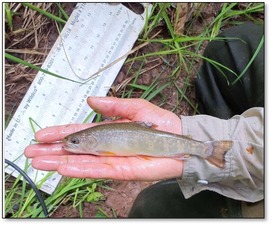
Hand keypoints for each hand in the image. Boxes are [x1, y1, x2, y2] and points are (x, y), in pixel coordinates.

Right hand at [24, 97, 183, 180]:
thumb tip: (90, 100)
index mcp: (108, 131)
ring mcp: (112, 160)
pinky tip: (62, 167)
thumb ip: (113, 106)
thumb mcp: (135, 108)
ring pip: (82, 162)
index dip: (61, 133)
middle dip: (53, 151)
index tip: (42, 134)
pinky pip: (97, 171)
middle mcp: (106, 147)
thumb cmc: (160, 124)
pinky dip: (79, 170)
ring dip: (59, 162)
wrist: (179, 140)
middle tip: (31, 152)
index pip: (79, 133)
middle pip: (75, 150)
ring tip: (38, 161)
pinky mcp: (121, 171)